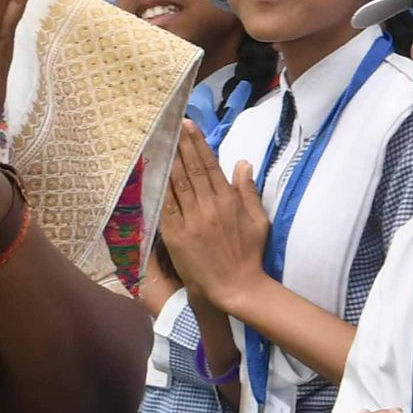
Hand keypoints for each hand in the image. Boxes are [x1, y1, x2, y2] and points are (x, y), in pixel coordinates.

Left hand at [159, 129, 270, 299]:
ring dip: (168, 162)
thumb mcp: (259, 220)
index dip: (198, 144)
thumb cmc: (250, 254)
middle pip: (191, 169)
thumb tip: (242, 163)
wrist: (236, 286)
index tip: (189, 126)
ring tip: (160, 143)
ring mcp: (191, 221)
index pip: (210, 165)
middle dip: (181, 146)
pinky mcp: (177, 236)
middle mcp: (209, 206)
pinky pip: (166, 208)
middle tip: (171, 126)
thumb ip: (249, 191)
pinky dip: (159, 190)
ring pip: (177, 184)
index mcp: (229, 201)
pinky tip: (153, 175)